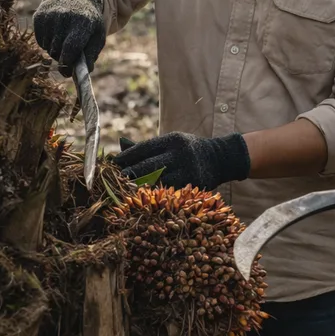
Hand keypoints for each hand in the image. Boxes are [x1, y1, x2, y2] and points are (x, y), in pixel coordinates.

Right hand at [32, 0, 106, 76]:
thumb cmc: (89, 22)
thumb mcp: (97, 36)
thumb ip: (91, 55)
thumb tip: (83, 73)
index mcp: (83, 22)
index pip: (71, 47)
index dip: (68, 62)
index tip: (68, 69)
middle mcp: (64, 16)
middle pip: (57, 50)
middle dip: (63, 57)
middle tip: (69, 54)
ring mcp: (49, 15)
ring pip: (47, 47)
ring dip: (55, 50)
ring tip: (64, 40)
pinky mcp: (38, 15)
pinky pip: (39, 41)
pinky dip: (47, 42)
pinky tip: (56, 33)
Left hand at [112, 132, 250, 190]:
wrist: (221, 158)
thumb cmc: (189, 150)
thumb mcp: (171, 142)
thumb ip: (148, 146)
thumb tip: (121, 144)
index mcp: (172, 140)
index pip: (144, 148)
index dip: (127, 156)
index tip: (113, 162)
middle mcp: (180, 153)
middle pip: (148, 166)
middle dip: (130, 172)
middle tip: (116, 178)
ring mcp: (188, 170)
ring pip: (157, 181)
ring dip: (140, 185)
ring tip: (127, 188)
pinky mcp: (193, 184)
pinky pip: (169, 190)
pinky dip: (156, 193)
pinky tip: (146, 195)